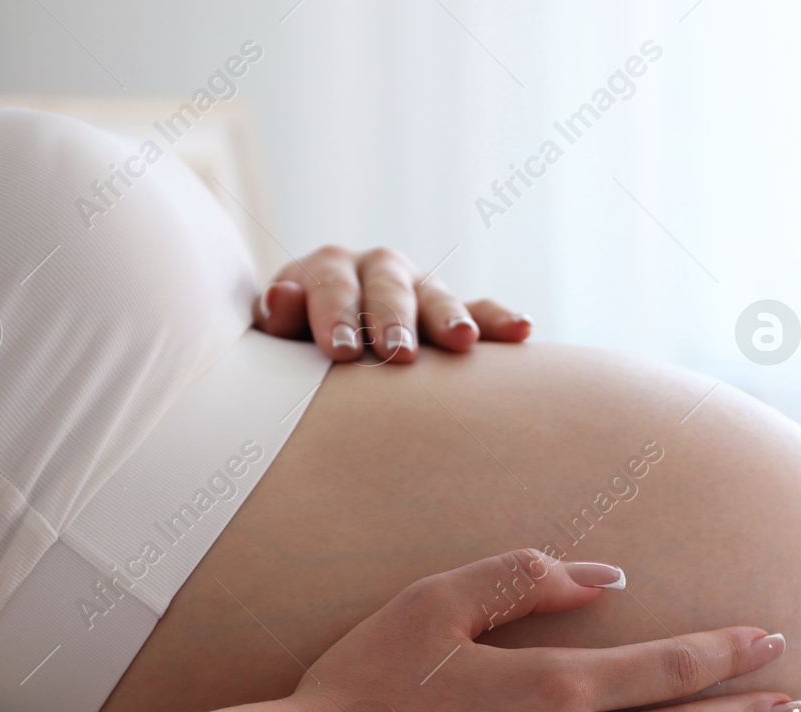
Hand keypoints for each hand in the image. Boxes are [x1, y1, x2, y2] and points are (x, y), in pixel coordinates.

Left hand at [254, 245, 531, 362]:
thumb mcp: (278, 335)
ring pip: (435, 295)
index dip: (336, 315)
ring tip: (462, 341)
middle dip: (394, 319)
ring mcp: (418, 288)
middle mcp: (377, 269)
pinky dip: (499, 320)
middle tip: (397, 354)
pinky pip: (480, 310)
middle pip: (388, 287)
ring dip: (449, 316)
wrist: (326, 343)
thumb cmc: (297, 349)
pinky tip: (522, 331)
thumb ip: (279, 320)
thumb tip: (281, 300)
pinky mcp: (452, 311)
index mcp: (329, 269)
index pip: (332, 285)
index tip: (341, 352)